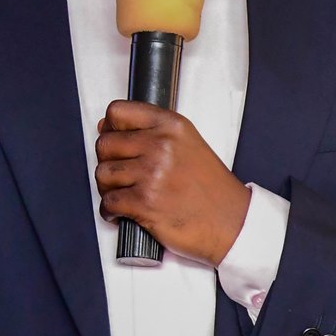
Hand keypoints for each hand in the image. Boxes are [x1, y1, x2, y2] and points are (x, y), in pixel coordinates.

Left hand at [94, 101, 250, 265]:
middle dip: (107, 162)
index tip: (114, 141)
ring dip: (107, 188)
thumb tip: (107, 128)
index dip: (109, 128)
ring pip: (102, 174)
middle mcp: (160, 145)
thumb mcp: (188, 144)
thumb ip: (152, 133)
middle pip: (104, 144)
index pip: (117, 112)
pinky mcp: (144, 202)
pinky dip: (110, 211)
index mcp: (171, 126)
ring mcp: (151, 173)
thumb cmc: (212, 189)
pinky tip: (122, 213)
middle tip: (121, 176)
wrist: (232, 223)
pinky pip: (108, 202)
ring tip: (123, 195)